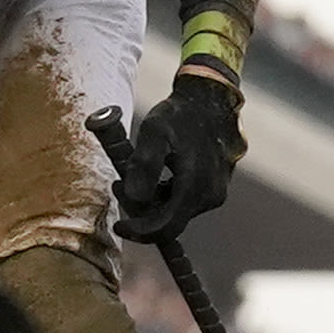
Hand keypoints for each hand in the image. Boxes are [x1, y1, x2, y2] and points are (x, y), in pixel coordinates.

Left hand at [111, 68, 243, 244]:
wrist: (212, 101)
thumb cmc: (180, 115)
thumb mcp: (155, 132)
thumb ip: (144, 164)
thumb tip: (134, 196)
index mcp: (195, 187)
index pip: (165, 228)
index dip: (140, 231)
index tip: (118, 225)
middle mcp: (209, 197)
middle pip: (169, 222)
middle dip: (141, 211)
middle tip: (119, 184)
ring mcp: (215, 194)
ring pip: (177, 212)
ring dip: (153, 201)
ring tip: (136, 172)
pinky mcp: (215, 189)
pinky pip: (185, 202)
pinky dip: (167, 194)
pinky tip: (158, 173)